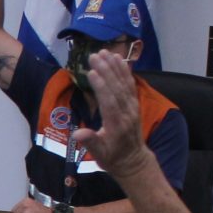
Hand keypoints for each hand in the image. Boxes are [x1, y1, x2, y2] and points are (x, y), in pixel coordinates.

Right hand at [74, 51, 152, 178]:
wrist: (133, 161)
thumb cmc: (112, 158)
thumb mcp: (99, 155)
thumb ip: (90, 142)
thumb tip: (77, 134)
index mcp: (116, 125)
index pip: (109, 102)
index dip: (101, 86)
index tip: (91, 71)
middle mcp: (127, 113)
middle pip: (116, 88)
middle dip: (106, 70)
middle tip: (95, 55)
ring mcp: (132, 107)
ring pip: (124, 83)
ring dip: (115, 66)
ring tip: (106, 51)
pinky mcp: (134, 104)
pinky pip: (130, 85)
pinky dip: (125, 71)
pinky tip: (119, 60)